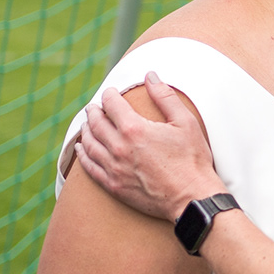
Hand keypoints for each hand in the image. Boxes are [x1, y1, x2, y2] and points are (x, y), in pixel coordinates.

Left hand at [75, 72, 216, 223]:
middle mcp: (119, 147)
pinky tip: (81, 149)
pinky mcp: (114, 186)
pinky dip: (83, 156)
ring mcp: (114, 168)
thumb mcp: (185, 122)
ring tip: (86, 124)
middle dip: (94, 111)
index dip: (109, 95)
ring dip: (86, 130)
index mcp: (135, 129)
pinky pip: (90, 168)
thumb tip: (150, 75)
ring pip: (90, 144)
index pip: (112, 105)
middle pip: (96, 123)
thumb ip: (165, 96)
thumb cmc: (192, 159)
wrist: (192, 198)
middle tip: (93, 107)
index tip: (110, 92)